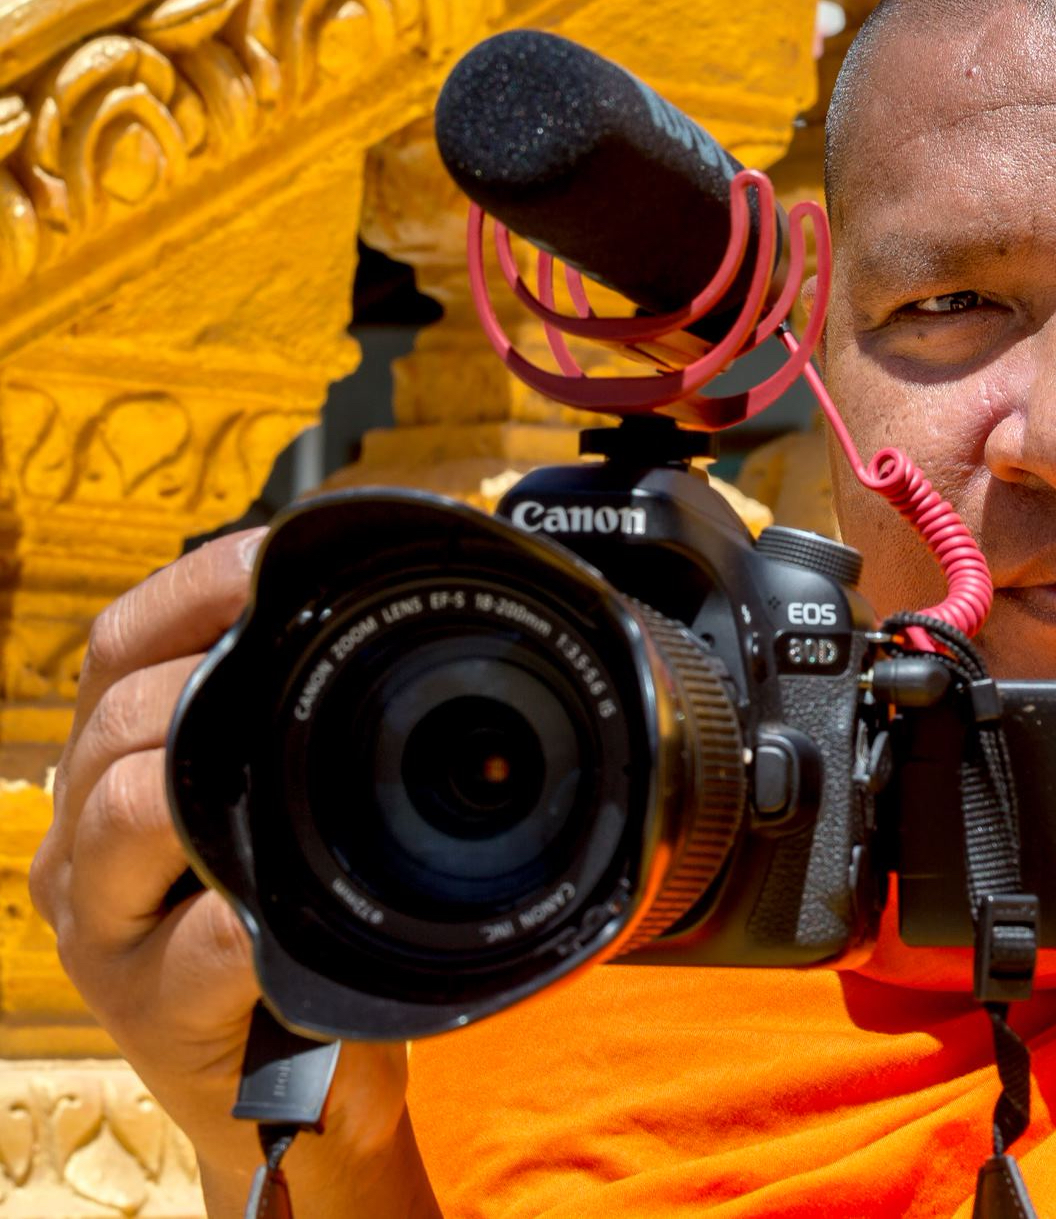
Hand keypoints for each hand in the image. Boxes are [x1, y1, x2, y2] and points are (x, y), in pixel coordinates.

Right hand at [29, 531, 438, 1218]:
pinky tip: (270, 914)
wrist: (296, 1086)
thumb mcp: (288, 809)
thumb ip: (297, 720)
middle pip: (117, 713)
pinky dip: (237, 924)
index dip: (195, 586)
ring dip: (203, 778)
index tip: (275, 551)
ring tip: (275, 768)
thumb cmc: (301, 926)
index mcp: (119, 763)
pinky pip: (189, 950)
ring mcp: (107, 925)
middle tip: (292, 652)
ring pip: (122, 808)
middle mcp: (89, 837)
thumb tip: (386, 600)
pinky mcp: (150, 1010)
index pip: (126, 642)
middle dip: (203, 671)